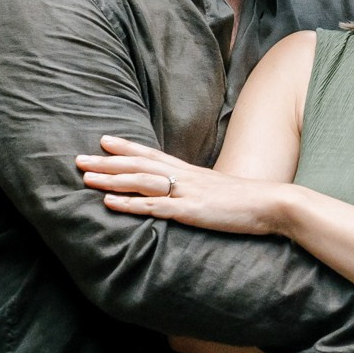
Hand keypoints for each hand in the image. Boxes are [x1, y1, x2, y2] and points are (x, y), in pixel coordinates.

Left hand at [78, 135, 283, 233]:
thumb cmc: (252, 202)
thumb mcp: (222, 192)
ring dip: (111, 179)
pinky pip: (155, 206)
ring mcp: (187, 193)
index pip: (153, 155)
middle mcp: (186, 177)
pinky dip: (130, 203)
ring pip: (141, 181)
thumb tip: (192, 197)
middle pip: (139, 165)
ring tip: (86, 176)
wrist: (274, 204)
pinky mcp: (191, 211)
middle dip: (107, 162)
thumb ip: (203, 192)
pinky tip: (110, 203)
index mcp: (193, 173)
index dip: (127, 148)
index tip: (104, 141)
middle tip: (79, 158)